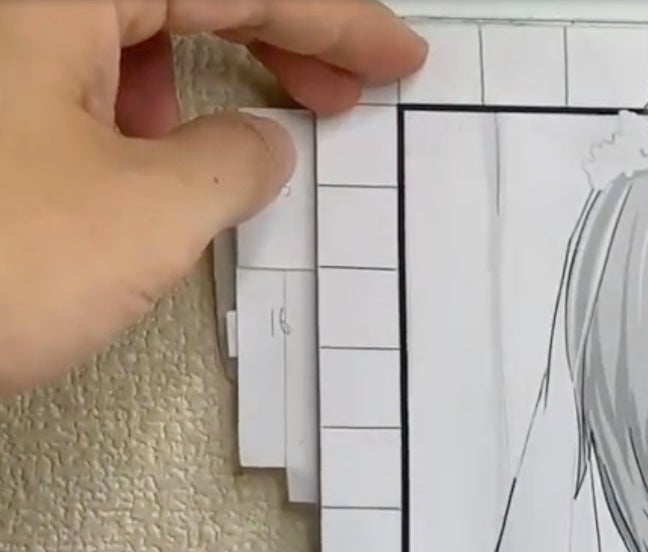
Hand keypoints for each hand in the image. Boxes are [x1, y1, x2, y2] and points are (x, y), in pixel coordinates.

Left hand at [0, 0, 425, 395]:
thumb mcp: (144, 218)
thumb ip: (232, 164)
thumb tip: (262, 145)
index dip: (332, 22)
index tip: (393, 60)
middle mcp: (16, 13)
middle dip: (273, 39)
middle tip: (340, 95)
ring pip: (113, 27)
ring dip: (185, 77)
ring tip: (221, 151)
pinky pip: (61, 68)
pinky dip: (119, 103)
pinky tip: (133, 161)